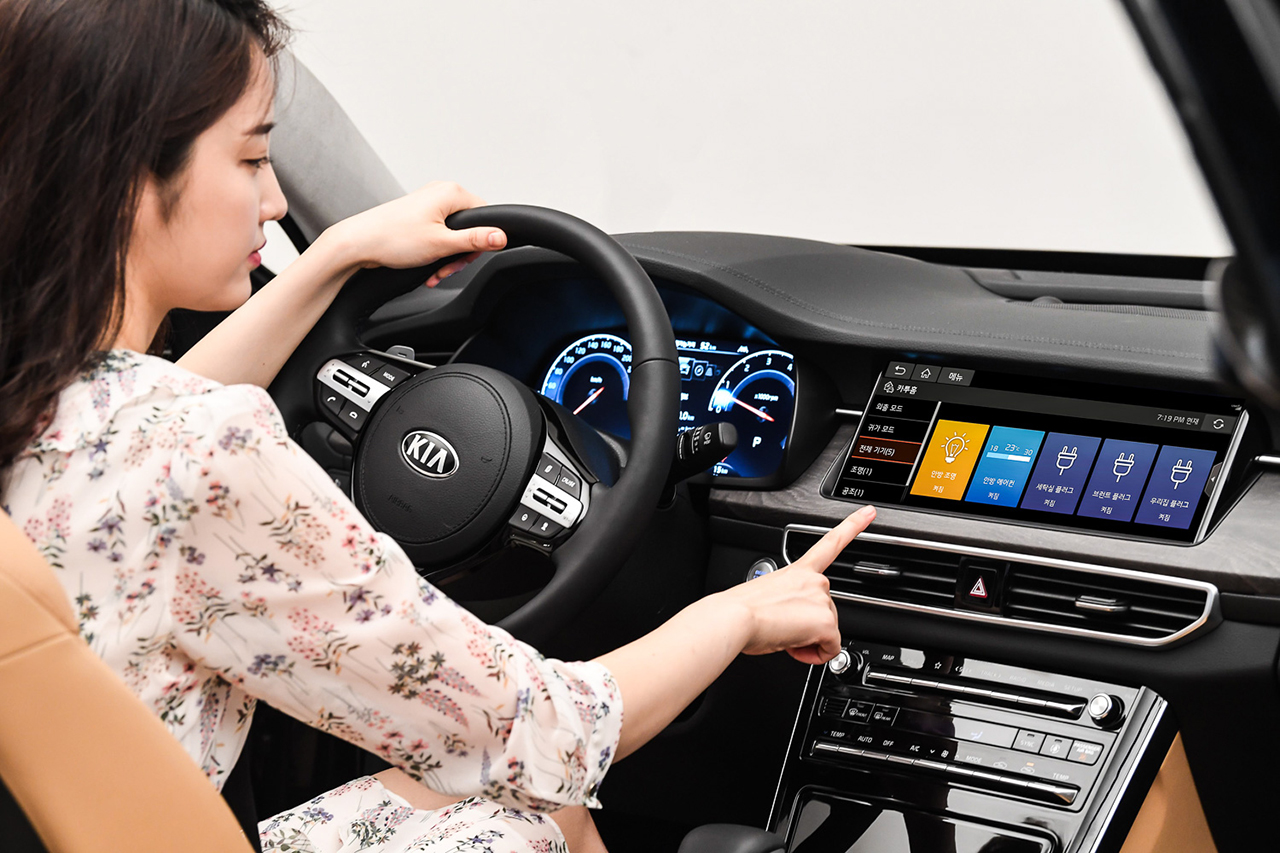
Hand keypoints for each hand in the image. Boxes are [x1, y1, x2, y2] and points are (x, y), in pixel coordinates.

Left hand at [325, 181, 507, 286]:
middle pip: (470, 228)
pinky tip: (428, 267)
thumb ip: (475, 240)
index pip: (486, 215)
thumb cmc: (392, 238)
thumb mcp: (441, 244)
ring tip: (434, 271)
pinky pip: (439, 235)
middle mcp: (440, 193)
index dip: (481, 241)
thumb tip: (501, 236)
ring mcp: (428, 204)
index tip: (466, 257)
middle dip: (461, 254)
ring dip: (448, 257)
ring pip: (454, 235)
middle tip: (446, 268)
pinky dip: (437, 253)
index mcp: (450, 193)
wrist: (358, 243)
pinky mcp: (419, 216)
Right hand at [721, 505, 874, 664]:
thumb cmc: (741, 611)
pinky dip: (815, 655)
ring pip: (827, 631)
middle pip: (827, 610)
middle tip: (784, 629)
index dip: (853, 525)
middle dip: (810, 626)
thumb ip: (788, 602)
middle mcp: (814, 580)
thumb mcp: (767, 597)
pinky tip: (795, 649)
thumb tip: (787, 622)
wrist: (734, 619)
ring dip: (809, 640)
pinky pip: (830, 649)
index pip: (831, 543)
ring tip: (783, 636)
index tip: (869, 512)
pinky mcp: (825, 622)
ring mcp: (821, 599)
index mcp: (798, 570)